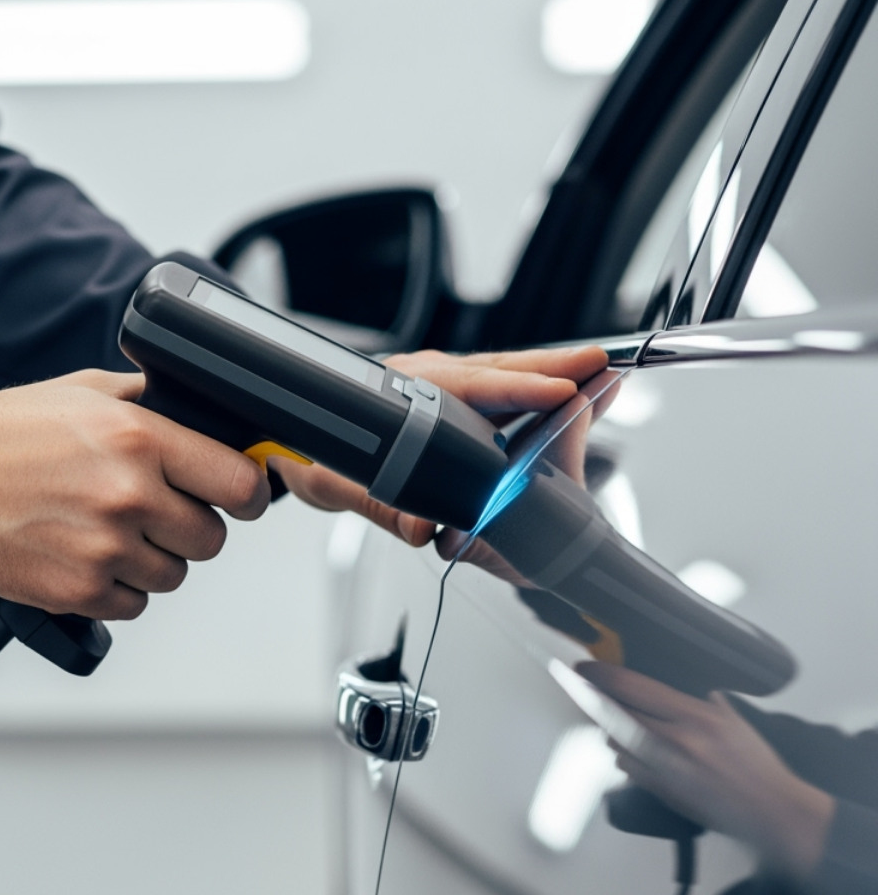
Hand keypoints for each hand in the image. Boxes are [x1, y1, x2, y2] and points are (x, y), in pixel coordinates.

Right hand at [0, 370, 269, 619]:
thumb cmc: (2, 434)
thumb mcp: (82, 391)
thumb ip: (147, 402)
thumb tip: (202, 410)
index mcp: (139, 438)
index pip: (240, 484)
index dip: (245, 492)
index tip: (237, 494)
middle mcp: (128, 495)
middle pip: (212, 538)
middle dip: (190, 527)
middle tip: (154, 512)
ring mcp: (104, 548)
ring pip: (174, 576)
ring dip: (153, 560)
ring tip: (108, 531)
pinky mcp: (78, 591)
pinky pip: (134, 606)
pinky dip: (117, 589)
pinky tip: (85, 555)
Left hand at [273, 346, 609, 545]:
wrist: (292, 441)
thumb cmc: (312, 452)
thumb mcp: (330, 480)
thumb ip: (375, 502)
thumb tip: (422, 526)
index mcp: (397, 390)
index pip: (462, 385)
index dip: (511, 388)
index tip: (554, 392)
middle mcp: (425, 380)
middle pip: (494, 371)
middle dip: (549, 369)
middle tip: (597, 368)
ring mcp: (445, 389)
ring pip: (505, 378)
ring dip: (555, 377)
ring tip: (602, 377)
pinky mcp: (460, 406)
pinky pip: (506, 397)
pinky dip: (545, 396)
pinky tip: (584, 396)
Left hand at [577, 661, 835, 876]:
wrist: (770, 810)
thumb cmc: (757, 769)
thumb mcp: (734, 721)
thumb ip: (705, 702)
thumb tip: (688, 688)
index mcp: (695, 715)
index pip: (632, 686)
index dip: (601, 674)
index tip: (585, 667)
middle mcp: (676, 739)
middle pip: (613, 711)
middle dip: (595, 698)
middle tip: (584, 689)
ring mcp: (664, 766)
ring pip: (613, 739)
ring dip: (608, 727)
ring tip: (615, 720)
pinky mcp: (659, 789)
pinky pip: (624, 765)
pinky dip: (622, 754)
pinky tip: (633, 750)